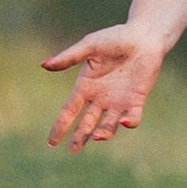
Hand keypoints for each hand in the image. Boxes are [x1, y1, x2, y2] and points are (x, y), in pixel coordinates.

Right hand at [43, 23, 165, 146]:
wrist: (143, 37)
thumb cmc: (115, 38)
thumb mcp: (89, 46)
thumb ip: (68, 57)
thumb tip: (43, 65)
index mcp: (85, 87)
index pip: (69, 111)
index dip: (60, 126)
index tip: (51, 142)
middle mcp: (100, 99)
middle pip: (87, 123)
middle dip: (80, 137)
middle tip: (73, 150)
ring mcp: (119, 101)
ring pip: (108, 124)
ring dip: (103, 132)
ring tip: (97, 136)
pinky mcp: (136, 100)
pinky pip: (133, 117)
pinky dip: (129, 122)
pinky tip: (124, 122)